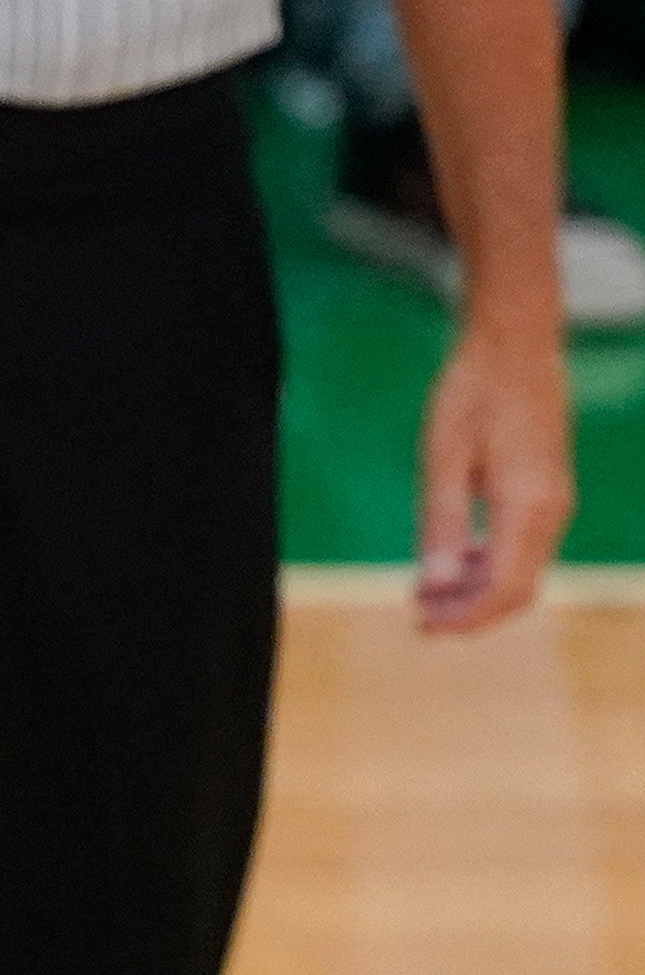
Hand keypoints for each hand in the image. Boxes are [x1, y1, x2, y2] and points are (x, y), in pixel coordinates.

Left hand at [417, 309, 571, 633]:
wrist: (514, 347)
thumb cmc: (473, 393)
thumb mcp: (442, 456)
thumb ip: (440, 521)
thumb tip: (433, 583)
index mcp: (528, 506)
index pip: (504, 587)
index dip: (465, 617)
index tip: (423, 627)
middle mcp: (551, 512)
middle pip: (518, 589)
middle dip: (471, 612)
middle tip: (419, 618)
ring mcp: (555, 503)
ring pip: (523, 570)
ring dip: (477, 590)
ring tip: (425, 593)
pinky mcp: (547, 493)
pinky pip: (524, 547)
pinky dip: (489, 565)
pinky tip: (452, 560)